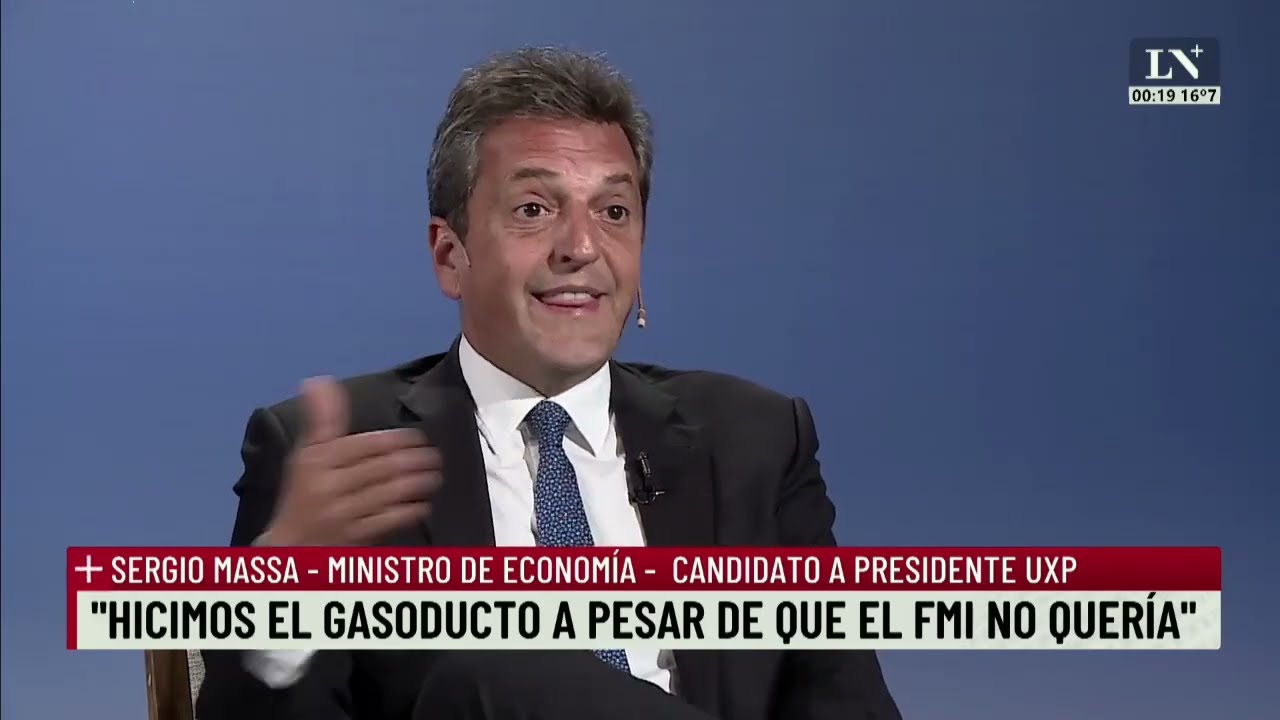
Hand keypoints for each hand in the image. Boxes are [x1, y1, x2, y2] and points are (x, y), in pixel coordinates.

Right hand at [259, 377, 441, 545]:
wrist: (289, 546)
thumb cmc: (302, 495)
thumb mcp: (306, 455)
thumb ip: (321, 420)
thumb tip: (319, 380)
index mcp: (318, 461)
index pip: (364, 445)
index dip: (395, 440)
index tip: (417, 438)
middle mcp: (330, 486)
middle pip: (381, 468)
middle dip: (413, 461)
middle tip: (435, 457)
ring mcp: (343, 514)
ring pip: (388, 493)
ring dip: (417, 484)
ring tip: (434, 477)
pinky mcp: (355, 537)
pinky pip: (387, 521)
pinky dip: (409, 511)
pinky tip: (423, 505)